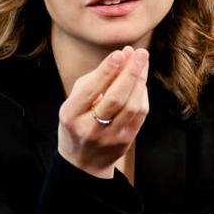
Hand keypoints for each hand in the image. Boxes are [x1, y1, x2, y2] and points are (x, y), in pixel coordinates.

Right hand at [57, 46, 150, 177]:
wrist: (83, 160)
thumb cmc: (78, 121)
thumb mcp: (75, 101)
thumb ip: (96, 79)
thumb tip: (122, 56)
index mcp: (71, 116)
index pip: (90, 91)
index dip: (107, 71)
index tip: (119, 53)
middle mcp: (90, 128)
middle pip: (115, 98)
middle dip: (130, 73)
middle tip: (140, 53)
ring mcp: (110, 137)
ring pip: (131, 106)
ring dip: (140, 81)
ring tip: (142, 62)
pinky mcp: (125, 141)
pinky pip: (139, 114)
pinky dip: (142, 94)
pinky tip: (141, 81)